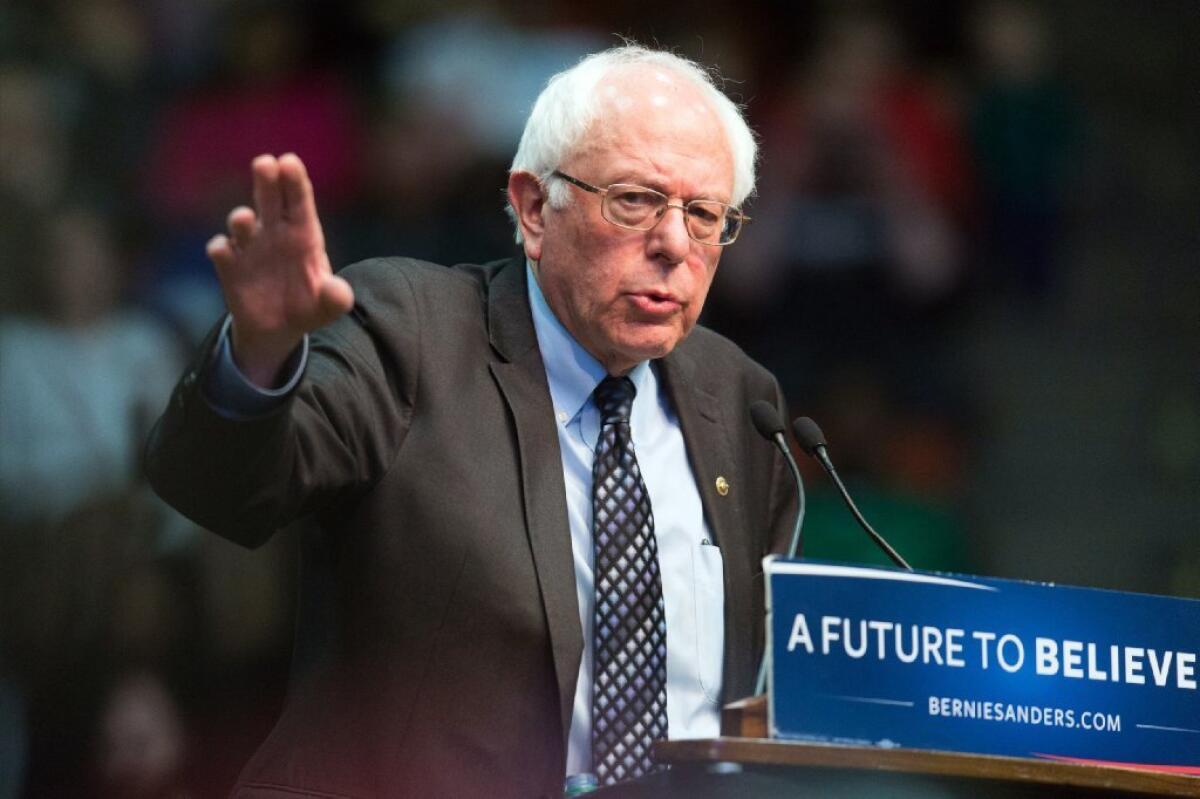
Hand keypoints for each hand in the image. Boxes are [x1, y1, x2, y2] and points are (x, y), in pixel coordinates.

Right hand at [206, 153, 353, 386]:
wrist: (279, 330)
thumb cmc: (309, 306)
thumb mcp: (329, 305)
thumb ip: (336, 298)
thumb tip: (338, 292)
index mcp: (303, 234)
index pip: (300, 201)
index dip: (295, 181)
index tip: (289, 161)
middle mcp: (274, 233)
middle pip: (270, 200)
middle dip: (267, 181)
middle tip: (265, 163)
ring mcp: (250, 247)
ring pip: (242, 223)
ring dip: (241, 219)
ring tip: (244, 218)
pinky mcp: (229, 266)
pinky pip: (221, 251)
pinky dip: (221, 249)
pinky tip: (224, 251)